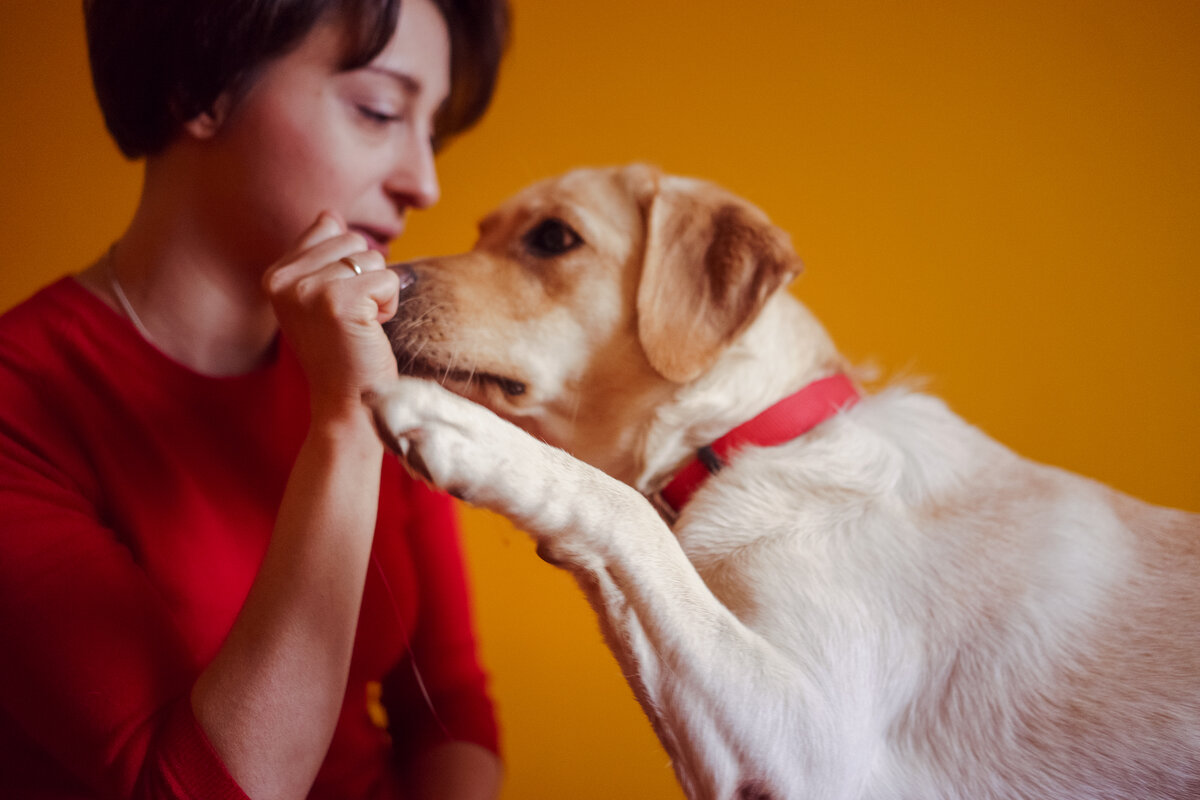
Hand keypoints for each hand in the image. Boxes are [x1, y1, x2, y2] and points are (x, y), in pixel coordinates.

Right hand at [263, 212, 400, 424]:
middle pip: (354, 241)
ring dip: (378, 293)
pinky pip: (388, 280)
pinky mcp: (338, 302)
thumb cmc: (342, 352)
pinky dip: (389, 306)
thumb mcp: (318, 299)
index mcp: (274, 275)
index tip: (336, 306)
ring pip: (373, 258)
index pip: (329, 229)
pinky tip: (369, 331)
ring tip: (359, 325)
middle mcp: (284, 280)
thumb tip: (330, 215)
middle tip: (351, 319)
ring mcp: (308, 290)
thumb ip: (320, 256)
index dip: (348, 266)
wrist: (345, 403)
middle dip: (365, 278)